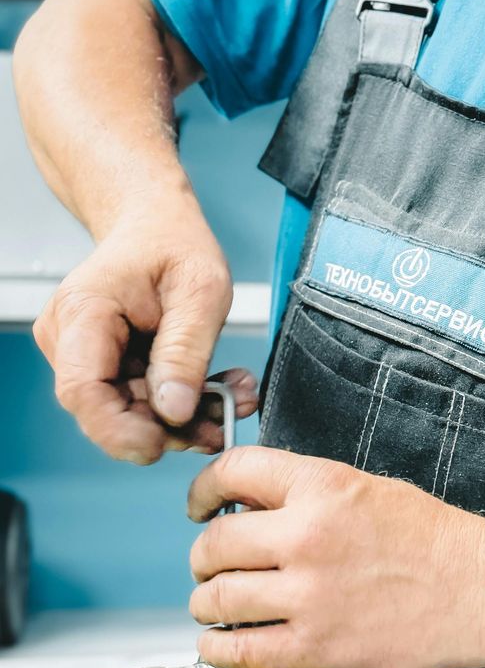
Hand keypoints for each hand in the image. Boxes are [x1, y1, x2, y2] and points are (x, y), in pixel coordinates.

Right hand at [34, 201, 257, 463]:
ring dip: (184, 417)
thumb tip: (175, 411)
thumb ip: (186, 352)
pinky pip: (139, 400)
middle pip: (107, 410)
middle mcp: (70, 337)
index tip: (163, 443)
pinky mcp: (103, 365)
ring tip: (231, 399)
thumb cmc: (172, 243)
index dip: (119, 429)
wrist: (156, 224)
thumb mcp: (201, 291)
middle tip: (222, 419)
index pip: (82, 390)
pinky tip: (216, 392)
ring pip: (129, 412)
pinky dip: (180, 403)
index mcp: (84, 311)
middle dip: (169, 426)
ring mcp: (82, 354)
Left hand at [188, 447, 484, 667]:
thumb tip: (251, 506)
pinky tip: (219, 642)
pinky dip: (218, 648)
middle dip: (203, 557)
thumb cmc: (434, 540)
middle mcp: (307, 537)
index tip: (200, 506)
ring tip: (215, 604)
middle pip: (214, 544)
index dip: (203, 491)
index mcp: (321, 488)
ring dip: (206, 602)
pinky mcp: (316, 646)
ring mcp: (308, 596)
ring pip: (217, 598)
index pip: (232, 474)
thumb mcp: (366, 489)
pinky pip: (240, 651)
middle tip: (210, 565)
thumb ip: (306, 494)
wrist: (480, 589)